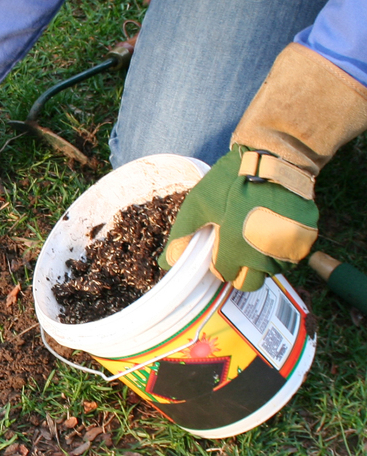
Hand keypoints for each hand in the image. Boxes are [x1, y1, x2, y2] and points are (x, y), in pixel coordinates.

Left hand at [159, 145, 317, 290]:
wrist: (276, 157)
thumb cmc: (231, 180)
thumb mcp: (199, 204)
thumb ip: (182, 236)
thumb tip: (165, 264)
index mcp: (235, 247)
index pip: (224, 275)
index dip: (218, 265)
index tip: (218, 250)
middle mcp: (264, 254)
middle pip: (249, 283)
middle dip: (240, 272)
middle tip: (236, 249)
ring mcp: (288, 248)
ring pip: (270, 272)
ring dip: (260, 262)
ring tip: (254, 234)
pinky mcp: (306, 240)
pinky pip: (290, 258)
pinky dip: (280, 251)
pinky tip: (271, 230)